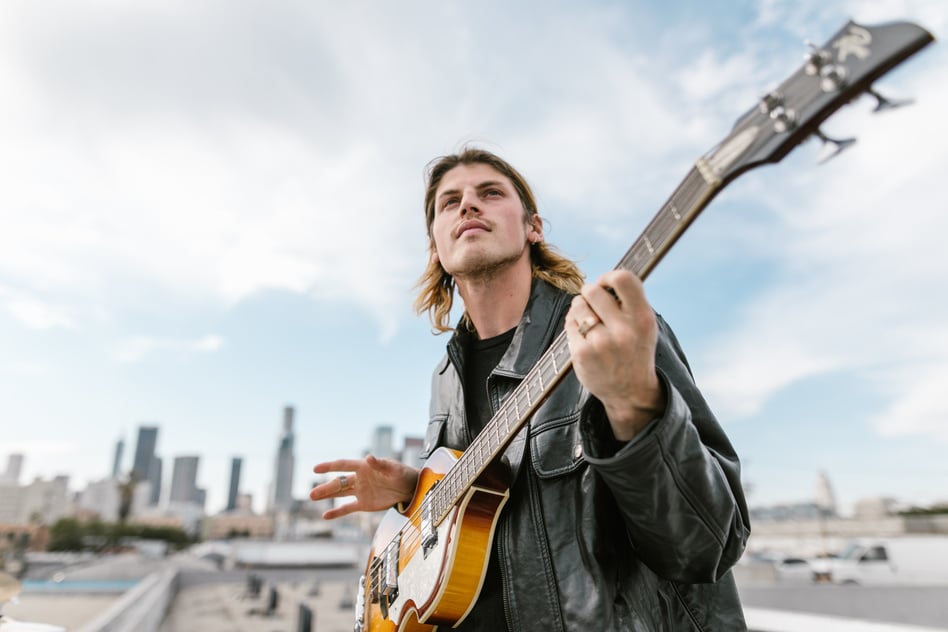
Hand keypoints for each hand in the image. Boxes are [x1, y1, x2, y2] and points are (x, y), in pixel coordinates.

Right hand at [310, 455, 418, 519]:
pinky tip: (326, 515)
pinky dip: (337, 512)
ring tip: (313, 497)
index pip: (343, 465)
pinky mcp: (364, 504)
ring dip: (327, 495)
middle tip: (312, 493)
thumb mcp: (393, 469)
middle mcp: (359, 478)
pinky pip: (348, 508)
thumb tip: (369, 457)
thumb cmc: (402, 474)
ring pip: (340, 494)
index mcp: (364, 467)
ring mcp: (360, 491)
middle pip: (339, 482)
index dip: (330, 466)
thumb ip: (380, 464)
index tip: (316, 469)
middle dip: (326, 488)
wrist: (410, 489)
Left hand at [565, 270, 665, 440]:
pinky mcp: (581, 354)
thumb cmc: (635, 351)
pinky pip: (569, 324)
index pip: (623, 279)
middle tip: (593, 302)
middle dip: (589, 293)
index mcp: (642, 319)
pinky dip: (574, 325)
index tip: (606, 284)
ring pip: (578, 305)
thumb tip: (604, 279)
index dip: (609, 276)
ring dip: (580, 308)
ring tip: (589, 320)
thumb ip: (629, 302)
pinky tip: (583, 334)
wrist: (630, 393)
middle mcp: (623, 330)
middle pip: (592, 290)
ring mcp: (600, 343)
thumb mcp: (644, 326)